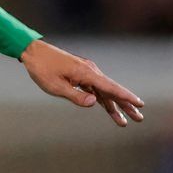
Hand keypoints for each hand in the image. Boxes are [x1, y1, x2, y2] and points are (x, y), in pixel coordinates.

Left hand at [21, 39, 144, 126]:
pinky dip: (102, 99)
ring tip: (125, 120)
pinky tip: (109, 109)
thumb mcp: (55, 86)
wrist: (32, 51)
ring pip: (104, 91)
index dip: (126, 97)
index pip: (110, 87)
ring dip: (115, 105)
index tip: (140, 104)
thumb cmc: (42, 69)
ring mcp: (86, 72)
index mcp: (86, 73)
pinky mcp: (80, 74)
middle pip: (111, 90)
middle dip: (126, 105)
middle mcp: (90, 71)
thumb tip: (95, 103)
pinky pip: (95, 89)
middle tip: (140, 118)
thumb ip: (76, 96)